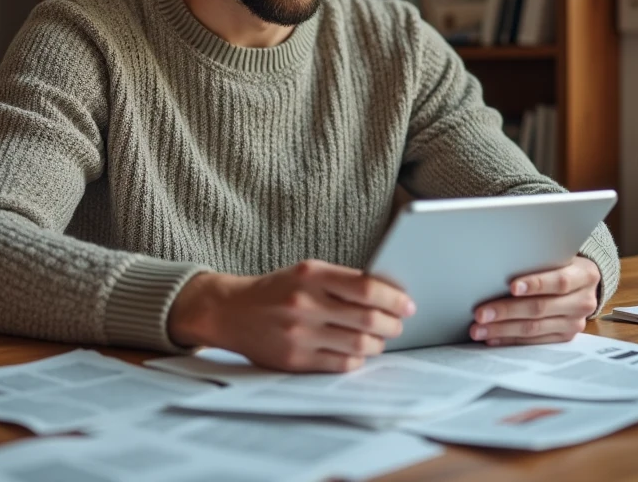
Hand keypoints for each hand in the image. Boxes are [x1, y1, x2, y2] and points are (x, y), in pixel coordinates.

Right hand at [167, 260, 415, 372]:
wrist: (230, 311)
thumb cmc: (276, 290)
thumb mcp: (306, 272)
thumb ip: (342, 281)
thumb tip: (388, 294)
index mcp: (311, 274)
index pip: (366, 288)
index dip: (394, 298)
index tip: (407, 304)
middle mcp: (305, 303)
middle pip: (368, 320)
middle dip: (392, 324)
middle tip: (397, 323)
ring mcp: (300, 334)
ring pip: (359, 346)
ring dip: (378, 344)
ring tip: (379, 339)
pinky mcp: (295, 360)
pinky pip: (341, 365)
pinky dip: (357, 360)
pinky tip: (357, 352)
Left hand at [468, 256, 599, 345]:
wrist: (582, 283)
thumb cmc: (561, 263)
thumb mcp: (558, 255)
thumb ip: (538, 259)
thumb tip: (498, 263)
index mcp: (585, 276)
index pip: (560, 282)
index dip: (536, 284)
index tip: (511, 287)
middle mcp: (583, 302)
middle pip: (541, 308)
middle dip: (507, 311)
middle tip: (480, 313)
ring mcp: (574, 323)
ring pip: (534, 328)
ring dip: (502, 329)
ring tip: (479, 328)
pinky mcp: (564, 337)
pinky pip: (533, 341)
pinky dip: (509, 339)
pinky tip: (492, 337)